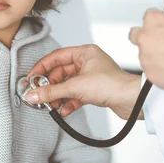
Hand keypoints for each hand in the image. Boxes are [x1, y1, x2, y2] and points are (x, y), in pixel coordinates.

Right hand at [25, 44, 141, 119]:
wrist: (132, 101)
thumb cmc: (113, 84)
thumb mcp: (75, 87)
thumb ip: (51, 91)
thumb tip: (33, 94)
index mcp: (84, 52)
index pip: (56, 57)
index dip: (42, 67)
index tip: (31, 78)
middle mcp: (87, 62)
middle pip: (60, 72)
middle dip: (50, 86)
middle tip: (40, 94)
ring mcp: (91, 76)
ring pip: (67, 85)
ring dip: (59, 96)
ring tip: (51, 105)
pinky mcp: (94, 90)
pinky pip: (75, 94)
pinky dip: (68, 102)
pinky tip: (63, 110)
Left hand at [129, 9, 163, 99]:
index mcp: (155, 20)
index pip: (148, 17)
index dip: (157, 25)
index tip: (162, 30)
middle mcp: (146, 37)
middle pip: (136, 36)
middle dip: (146, 40)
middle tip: (160, 46)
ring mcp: (145, 56)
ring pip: (143, 55)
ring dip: (153, 57)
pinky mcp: (148, 74)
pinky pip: (149, 71)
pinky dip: (158, 71)